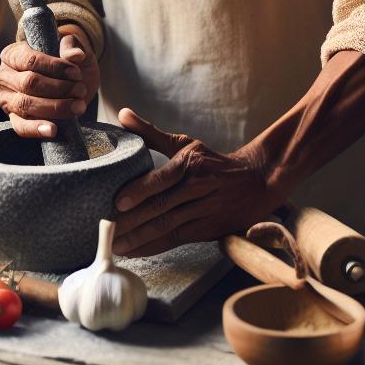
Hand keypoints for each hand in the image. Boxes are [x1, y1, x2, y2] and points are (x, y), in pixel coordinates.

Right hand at [0, 27, 95, 138]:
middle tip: (81, 90)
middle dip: (58, 88)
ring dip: (55, 107)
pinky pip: (20, 126)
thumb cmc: (64, 60)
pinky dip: (36, 129)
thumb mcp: (68, 48)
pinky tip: (53, 130)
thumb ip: (70, 47)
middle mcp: (4, 76)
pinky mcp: (14, 118)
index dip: (54, 68)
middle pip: (28, 83)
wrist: (67, 80)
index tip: (76, 73)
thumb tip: (76, 54)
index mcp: (12, 54)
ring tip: (78, 106)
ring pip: (26, 105)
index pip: (30, 60)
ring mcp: (7, 98)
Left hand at [110, 108, 278, 257]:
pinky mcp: (207, 230)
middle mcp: (198, 188)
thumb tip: (122, 114)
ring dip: (139, 238)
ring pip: (167, 227)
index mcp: (191, 164)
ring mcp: (204, 211)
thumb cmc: (212, 161)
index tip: (118, 202)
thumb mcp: (186, 144)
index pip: (163, 179)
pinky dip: (154, 246)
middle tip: (107, 230)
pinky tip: (134, 251)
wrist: (257, 182)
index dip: (140, 191)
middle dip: (133, 221)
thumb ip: (151, 133)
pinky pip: (176, 239)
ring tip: (115, 244)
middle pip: (161, 207)